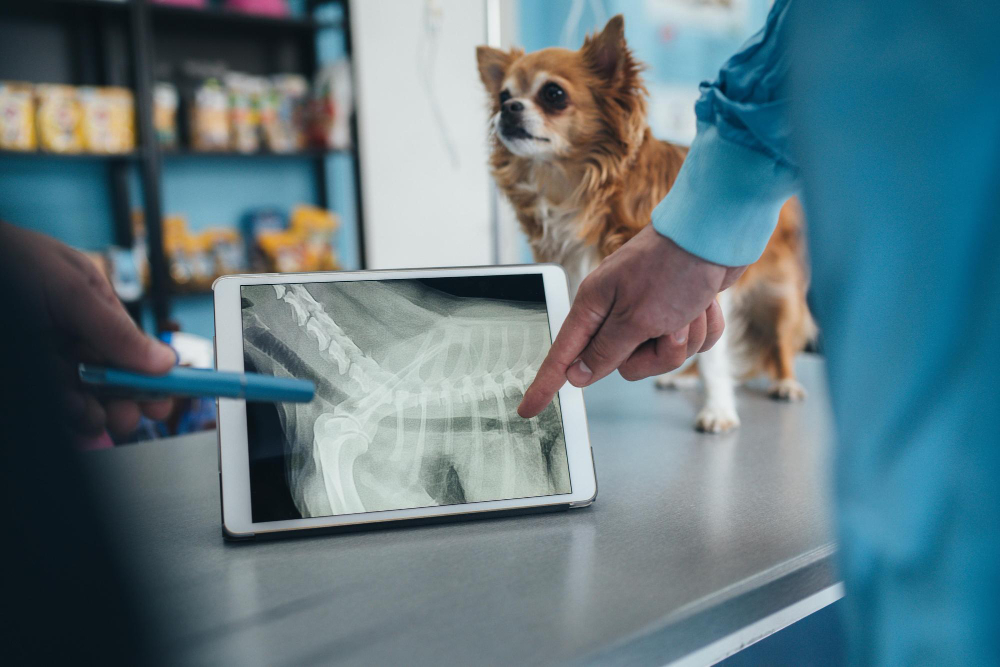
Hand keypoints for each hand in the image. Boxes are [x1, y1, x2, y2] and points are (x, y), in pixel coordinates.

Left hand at [1, 222, 174, 436]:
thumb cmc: (8, 258)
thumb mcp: (70, 289)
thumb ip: (116, 329)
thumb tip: (163, 360)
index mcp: (90, 305)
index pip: (131, 347)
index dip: (151, 375)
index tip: (165, 401)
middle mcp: (68, 333)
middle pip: (108, 377)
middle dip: (122, 400)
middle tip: (128, 418)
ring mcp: (44, 355)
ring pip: (79, 395)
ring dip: (91, 411)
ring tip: (90, 418)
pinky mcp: (26, 374)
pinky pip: (52, 402)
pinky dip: (65, 414)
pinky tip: (69, 415)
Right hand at [518, 226, 745, 417]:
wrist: (715, 234)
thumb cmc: (672, 268)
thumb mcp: (635, 318)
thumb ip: (605, 352)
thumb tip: (577, 375)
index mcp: (595, 305)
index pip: (563, 355)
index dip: (546, 383)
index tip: (528, 409)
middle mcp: (618, 309)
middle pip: (626, 364)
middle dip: (657, 354)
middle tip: (669, 328)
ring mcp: (649, 310)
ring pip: (663, 355)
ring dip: (685, 337)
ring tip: (690, 308)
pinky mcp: (678, 310)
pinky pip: (690, 342)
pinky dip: (703, 327)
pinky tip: (705, 305)